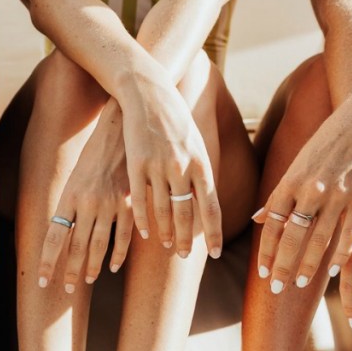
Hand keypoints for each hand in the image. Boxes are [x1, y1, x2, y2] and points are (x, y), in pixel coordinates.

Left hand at [38, 100, 134, 292]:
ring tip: (84, 281)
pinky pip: (123, 237)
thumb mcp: (75, 179)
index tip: (41, 280)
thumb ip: (69, 207)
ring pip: (98, 246)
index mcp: (69, 196)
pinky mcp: (129, 204)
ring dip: (91, 268)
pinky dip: (117, 255)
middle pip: (75, 246)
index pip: (53, 236)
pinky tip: (110, 268)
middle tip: (64, 290)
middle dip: (69, 272)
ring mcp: (110, 205)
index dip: (47, 260)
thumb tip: (61, 235)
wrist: (121, 130)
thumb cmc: (94, 156)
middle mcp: (87, 203)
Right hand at [119, 79, 220, 257]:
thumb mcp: (196, 142)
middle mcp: (182, 167)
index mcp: (201, 163)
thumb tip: (205, 198)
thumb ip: (200, 171)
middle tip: (184, 257)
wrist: (149, 93)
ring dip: (166, 232)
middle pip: (187, 213)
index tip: (215, 253)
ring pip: (164, 210)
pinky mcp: (136, 164)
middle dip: (187, 240)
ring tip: (167, 247)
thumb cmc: (175, 118)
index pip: (211, 207)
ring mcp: (158, 166)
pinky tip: (146, 233)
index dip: (213, 233)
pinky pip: (140, 199)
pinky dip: (144, 219)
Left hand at [256, 93, 351, 292]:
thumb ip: (278, 194)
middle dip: (281, 266)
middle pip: (290, 236)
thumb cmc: (325, 144)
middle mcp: (310, 190)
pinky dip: (339, 254)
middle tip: (275, 289)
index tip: (261, 273)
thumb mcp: (296, 165)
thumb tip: (256, 218)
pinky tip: (333, 273)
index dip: (265, 250)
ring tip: (298, 284)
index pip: (271, 224)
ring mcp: (337, 195)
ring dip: (307, 265)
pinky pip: (348, 233)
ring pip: (318, 239)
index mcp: (290, 182)